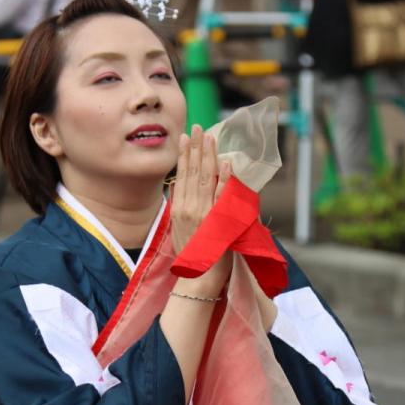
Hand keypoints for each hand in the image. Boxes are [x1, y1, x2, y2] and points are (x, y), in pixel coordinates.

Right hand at [170, 124, 232, 294]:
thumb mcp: (179, 229)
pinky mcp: (218, 223)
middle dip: (196, 147)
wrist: (197, 278)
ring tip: (210, 137)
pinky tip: (226, 163)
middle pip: (193, 172)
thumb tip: (182, 189)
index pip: (182, 175)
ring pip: (206, 179)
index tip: (186, 136)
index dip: (184, 154)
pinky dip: (225, 179)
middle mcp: (189, 208)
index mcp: (178, 209)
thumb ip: (181, 208)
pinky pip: (223, 197)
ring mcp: (204, 215)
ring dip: (209, 156)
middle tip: (198, 127)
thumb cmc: (190, 255)